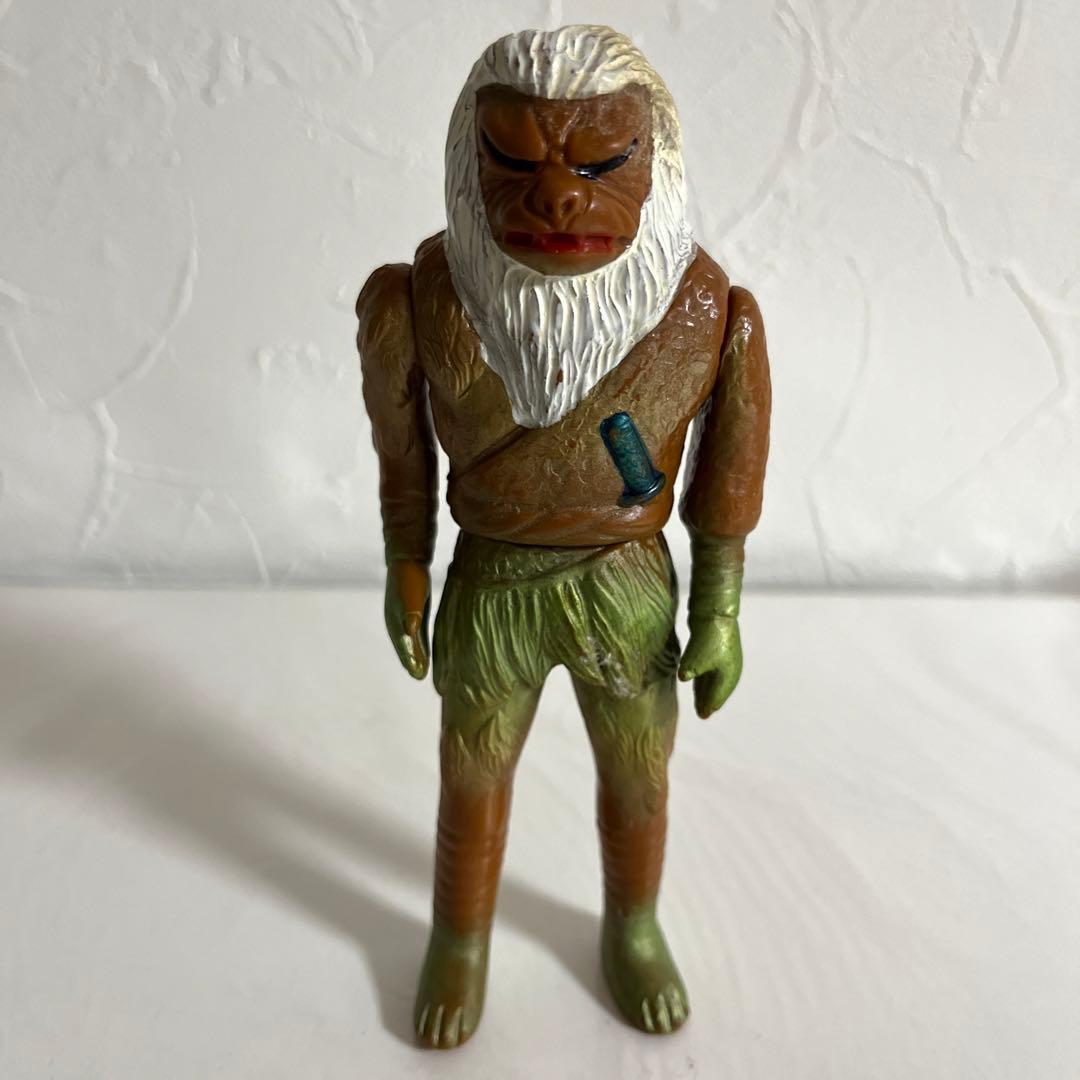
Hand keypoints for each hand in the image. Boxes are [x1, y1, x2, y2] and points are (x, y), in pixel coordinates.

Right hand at [384, 560, 430, 679]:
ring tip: (423, 669)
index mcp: (395, 621)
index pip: (402, 646)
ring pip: (410, 640)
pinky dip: (420, 642)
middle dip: (411, 661)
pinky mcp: (413, 610)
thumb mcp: (413, 596)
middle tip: (420, 677)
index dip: (410, 661)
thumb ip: (411, 614)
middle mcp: (396, 621)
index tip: (419, 676)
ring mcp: (403, 616)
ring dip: (416, 653)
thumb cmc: (411, 577)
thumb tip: (410, 632)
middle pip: (404, 646)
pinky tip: (426, 649)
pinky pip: (416, 632)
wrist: (409, 558)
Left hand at [677, 615, 742, 718]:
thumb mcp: (694, 661)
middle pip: (717, 690)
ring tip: (699, 700)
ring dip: (706, 690)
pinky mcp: (716, 648)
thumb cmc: (708, 638)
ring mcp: (724, 658)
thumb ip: (689, 673)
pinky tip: (696, 679)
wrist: (715, 611)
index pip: (717, 697)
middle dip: (708, 700)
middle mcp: (729, 669)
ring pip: (713, 679)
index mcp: (728, 677)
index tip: (702, 716)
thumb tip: (683, 678)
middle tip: (701, 713)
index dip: (709, 706)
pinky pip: (709, 669)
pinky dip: (704, 677)